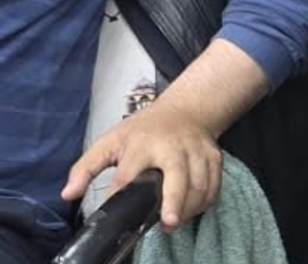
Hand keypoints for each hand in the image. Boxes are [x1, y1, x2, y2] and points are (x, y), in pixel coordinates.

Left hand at [61, 102, 222, 231]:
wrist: (187, 109)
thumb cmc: (145, 129)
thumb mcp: (110, 141)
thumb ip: (86, 168)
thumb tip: (68, 194)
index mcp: (142, 143)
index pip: (129, 174)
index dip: (122, 193)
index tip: (117, 210)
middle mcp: (172, 146)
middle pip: (178, 175)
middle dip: (175, 200)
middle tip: (168, 223)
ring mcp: (196, 151)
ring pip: (199, 184)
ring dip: (189, 208)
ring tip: (174, 222)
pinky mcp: (214, 157)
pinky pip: (214, 185)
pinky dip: (205, 202)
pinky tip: (191, 211)